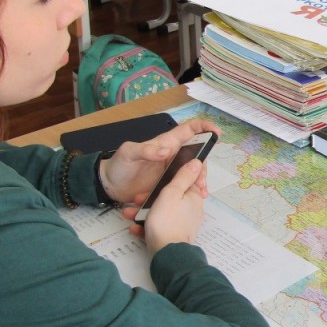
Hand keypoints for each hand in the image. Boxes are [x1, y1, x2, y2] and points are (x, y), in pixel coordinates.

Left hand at [98, 119, 220, 204]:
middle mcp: (173, 156)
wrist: (110, 186)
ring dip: (199, 180)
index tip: (217, 132)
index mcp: (166, 143)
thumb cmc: (119, 165)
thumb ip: (146, 150)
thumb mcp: (129, 153)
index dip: (204, 127)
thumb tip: (165, 151)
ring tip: (199, 191)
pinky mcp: (169, 185)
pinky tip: (194, 198)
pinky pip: (185, 186)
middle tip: (202, 179)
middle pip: (197, 155)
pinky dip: (192, 191)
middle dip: (204, 165)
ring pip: (193, 172)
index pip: (189, 130)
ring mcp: (172, 172)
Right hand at [122, 158, 207, 253]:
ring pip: (161, 213)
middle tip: (136, 199)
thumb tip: (197, 162)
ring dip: (143, 212)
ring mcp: (183, 224)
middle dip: (149, 197)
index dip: (170, 177)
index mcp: (193, 197)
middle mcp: (191, 210)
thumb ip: (183, 176)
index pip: (186, 180)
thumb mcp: (172, 193)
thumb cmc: (167, 222)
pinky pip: (159, 227)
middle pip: (169, 197)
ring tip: (129, 214)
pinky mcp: (174, 236)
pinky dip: (147, 226)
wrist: (167, 255)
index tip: (157, 179)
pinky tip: (135, 228)